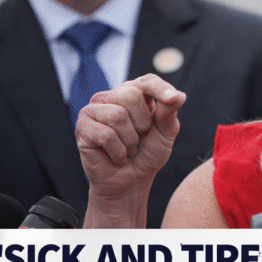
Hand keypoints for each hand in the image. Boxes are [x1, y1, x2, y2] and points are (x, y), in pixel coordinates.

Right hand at [77, 74, 185, 226]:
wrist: (131, 181)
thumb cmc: (148, 153)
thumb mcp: (165, 133)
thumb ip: (169, 113)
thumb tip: (179, 95)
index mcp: (134, 93)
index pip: (147, 81)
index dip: (160, 89)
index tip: (173, 98)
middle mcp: (112, 97)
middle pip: (130, 95)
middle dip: (142, 124)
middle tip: (139, 138)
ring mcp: (94, 110)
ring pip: (118, 116)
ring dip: (130, 141)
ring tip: (128, 149)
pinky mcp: (83, 127)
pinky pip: (106, 135)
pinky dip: (119, 152)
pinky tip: (117, 156)